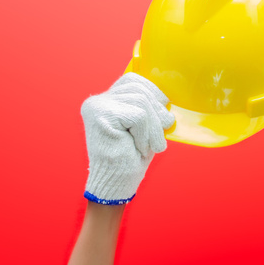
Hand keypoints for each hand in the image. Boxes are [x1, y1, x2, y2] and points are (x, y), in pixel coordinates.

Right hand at [80, 72, 174, 204]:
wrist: (116, 184)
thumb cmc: (131, 157)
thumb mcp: (144, 126)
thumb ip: (149, 107)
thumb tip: (166, 97)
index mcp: (106, 100)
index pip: (133, 80)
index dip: (153, 93)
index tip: (161, 115)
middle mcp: (97, 100)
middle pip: (139, 89)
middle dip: (157, 113)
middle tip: (158, 138)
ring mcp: (97, 107)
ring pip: (141, 101)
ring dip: (153, 128)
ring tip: (147, 146)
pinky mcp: (101, 115)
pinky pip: (138, 115)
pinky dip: (146, 134)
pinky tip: (138, 147)